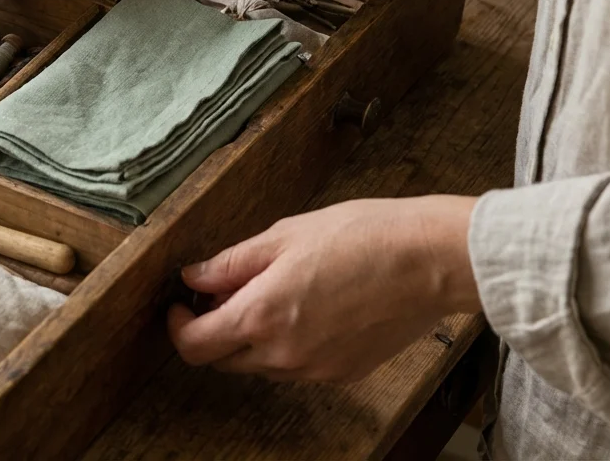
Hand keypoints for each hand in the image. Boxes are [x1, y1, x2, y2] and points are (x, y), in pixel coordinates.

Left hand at [168, 195, 479, 381]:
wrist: (432, 261)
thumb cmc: (364, 237)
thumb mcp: (284, 236)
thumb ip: (231, 263)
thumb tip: (195, 278)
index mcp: (262, 315)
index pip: (195, 346)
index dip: (177, 327)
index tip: (180, 306)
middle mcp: (284, 353)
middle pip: (224, 359)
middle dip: (214, 329)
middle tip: (224, 293)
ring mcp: (315, 370)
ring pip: (260, 364)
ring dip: (251, 338)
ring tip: (273, 293)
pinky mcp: (343, 373)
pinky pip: (296, 366)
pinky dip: (287, 345)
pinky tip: (308, 308)